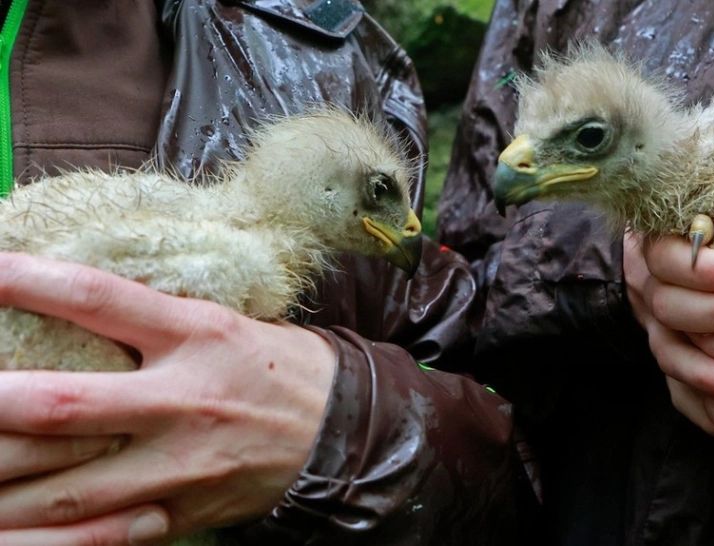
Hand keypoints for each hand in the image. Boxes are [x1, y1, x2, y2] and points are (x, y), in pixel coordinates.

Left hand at [0, 253, 334, 543]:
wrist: (341, 428)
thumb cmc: (274, 366)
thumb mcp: (222, 322)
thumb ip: (151, 320)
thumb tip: (69, 303)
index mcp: (197, 334)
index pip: (98, 298)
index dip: (28, 281)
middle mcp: (183, 398)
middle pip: (65, 405)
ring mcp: (181, 465)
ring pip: (69, 488)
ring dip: (1, 489)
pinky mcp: (183, 511)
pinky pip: (102, 536)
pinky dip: (46, 542)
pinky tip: (6, 532)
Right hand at [624, 231, 713, 434]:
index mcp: (669, 245)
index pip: (668, 257)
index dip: (706, 269)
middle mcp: (658, 290)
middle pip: (669, 306)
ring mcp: (665, 333)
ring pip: (672, 356)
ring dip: (710, 371)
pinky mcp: (677, 373)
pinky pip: (681, 397)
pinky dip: (708, 410)